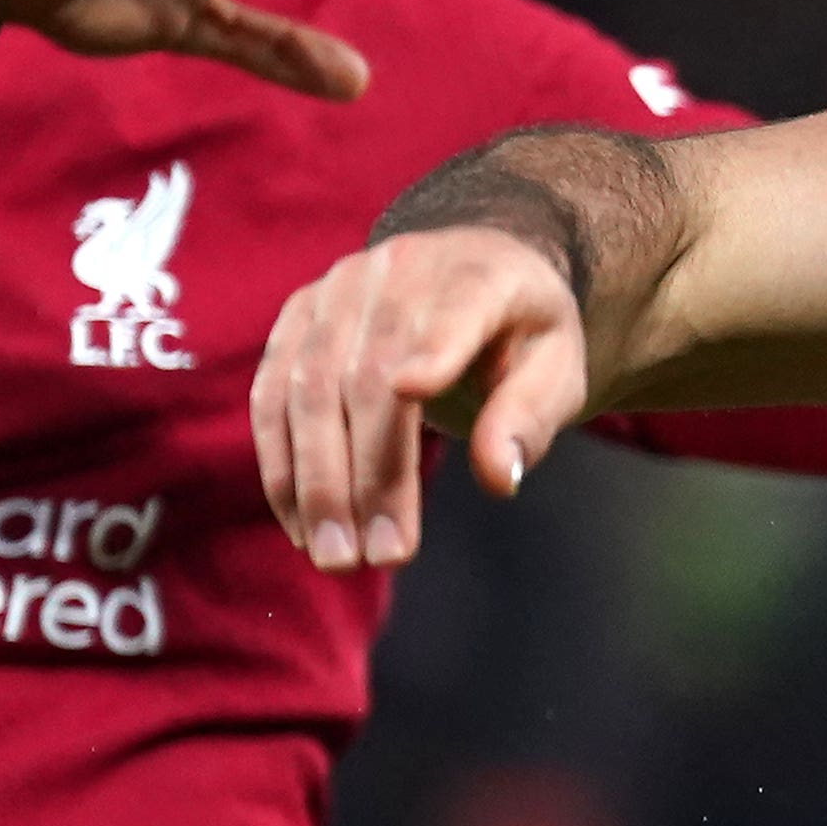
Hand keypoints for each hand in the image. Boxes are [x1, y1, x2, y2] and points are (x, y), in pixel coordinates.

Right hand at [254, 226, 593, 569]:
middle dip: (369, 473)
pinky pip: (271, 395)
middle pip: (368, 374)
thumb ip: (530, 416)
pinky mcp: (296, 317)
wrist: (468, 269)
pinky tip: (301, 525)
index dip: (435, 347)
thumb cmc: (518, 334)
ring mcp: (337, 289)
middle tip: (379, 557)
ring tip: (336, 556)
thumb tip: (499, 477)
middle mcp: (399, 269)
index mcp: (479, 274)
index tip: (414, 390)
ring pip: (307, 388)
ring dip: (315, 482)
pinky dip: (281, 466)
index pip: (458, 307)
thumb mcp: (555, 369)